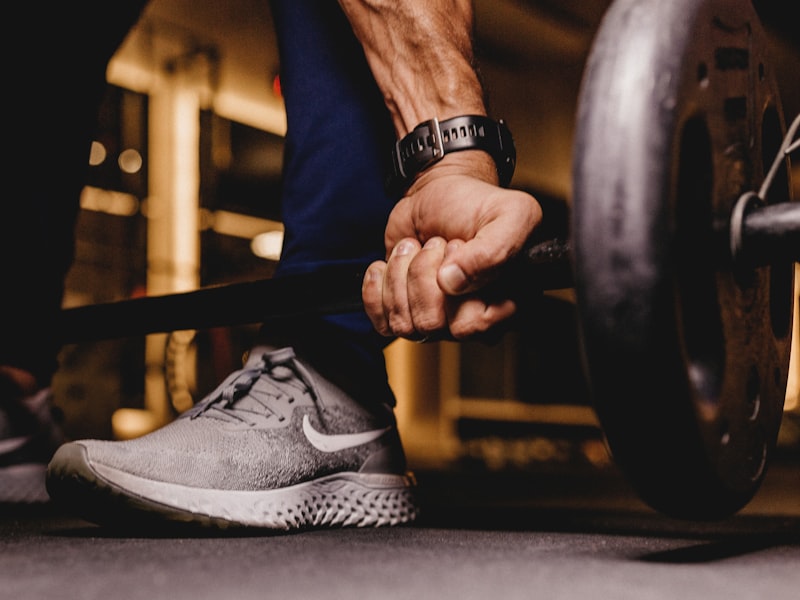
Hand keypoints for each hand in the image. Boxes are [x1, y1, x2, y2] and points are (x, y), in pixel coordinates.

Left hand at [362, 151, 541, 340]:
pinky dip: (376, 288)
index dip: (458, 287)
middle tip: (436, 243)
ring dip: (400, 274)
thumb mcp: (509, 215)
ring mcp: (435, 318)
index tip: (458, 247)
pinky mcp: (403, 310)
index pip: (472, 325)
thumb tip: (451, 283)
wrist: (441, 192)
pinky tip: (388, 264)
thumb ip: (493, 250)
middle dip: (423, 273)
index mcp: (503, 306)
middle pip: (431, 324)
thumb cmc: (478, 205)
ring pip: (404, 324)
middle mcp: (468, 318)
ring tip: (415, 247)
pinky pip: (381, 322)